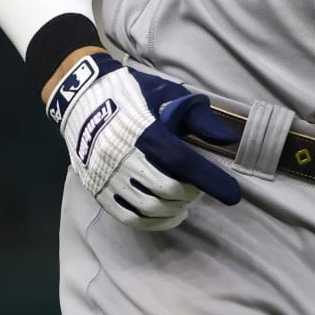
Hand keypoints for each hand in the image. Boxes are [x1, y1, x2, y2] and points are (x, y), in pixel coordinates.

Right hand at [47, 52, 242, 230]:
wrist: (81, 97)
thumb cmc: (131, 93)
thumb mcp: (167, 93)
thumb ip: (198, 116)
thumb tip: (227, 140)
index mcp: (142, 130)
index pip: (181, 162)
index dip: (209, 180)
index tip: (233, 194)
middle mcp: (122, 156)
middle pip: (166, 190)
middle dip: (191, 194)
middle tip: (200, 187)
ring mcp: (106, 175)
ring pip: (148, 208)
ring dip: (174, 210)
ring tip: (185, 202)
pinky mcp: (95, 188)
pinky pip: (126, 216)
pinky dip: (151, 222)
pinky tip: (166, 216)